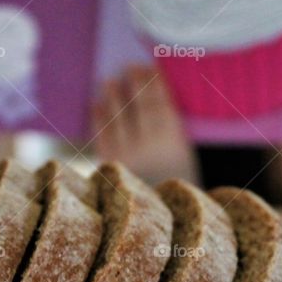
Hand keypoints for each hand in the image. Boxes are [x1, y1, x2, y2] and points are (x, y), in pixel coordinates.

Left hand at [92, 66, 197, 184]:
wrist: (163, 215)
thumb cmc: (177, 179)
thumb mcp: (184, 153)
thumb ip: (170, 126)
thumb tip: (151, 91)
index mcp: (172, 141)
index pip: (160, 102)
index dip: (152, 82)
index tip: (148, 66)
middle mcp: (148, 146)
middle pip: (138, 106)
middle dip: (133, 83)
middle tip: (128, 67)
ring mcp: (126, 155)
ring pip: (116, 117)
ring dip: (112, 96)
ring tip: (108, 81)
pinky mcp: (110, 165)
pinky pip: (101, 135)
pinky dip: (98, 118)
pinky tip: (96, 105)